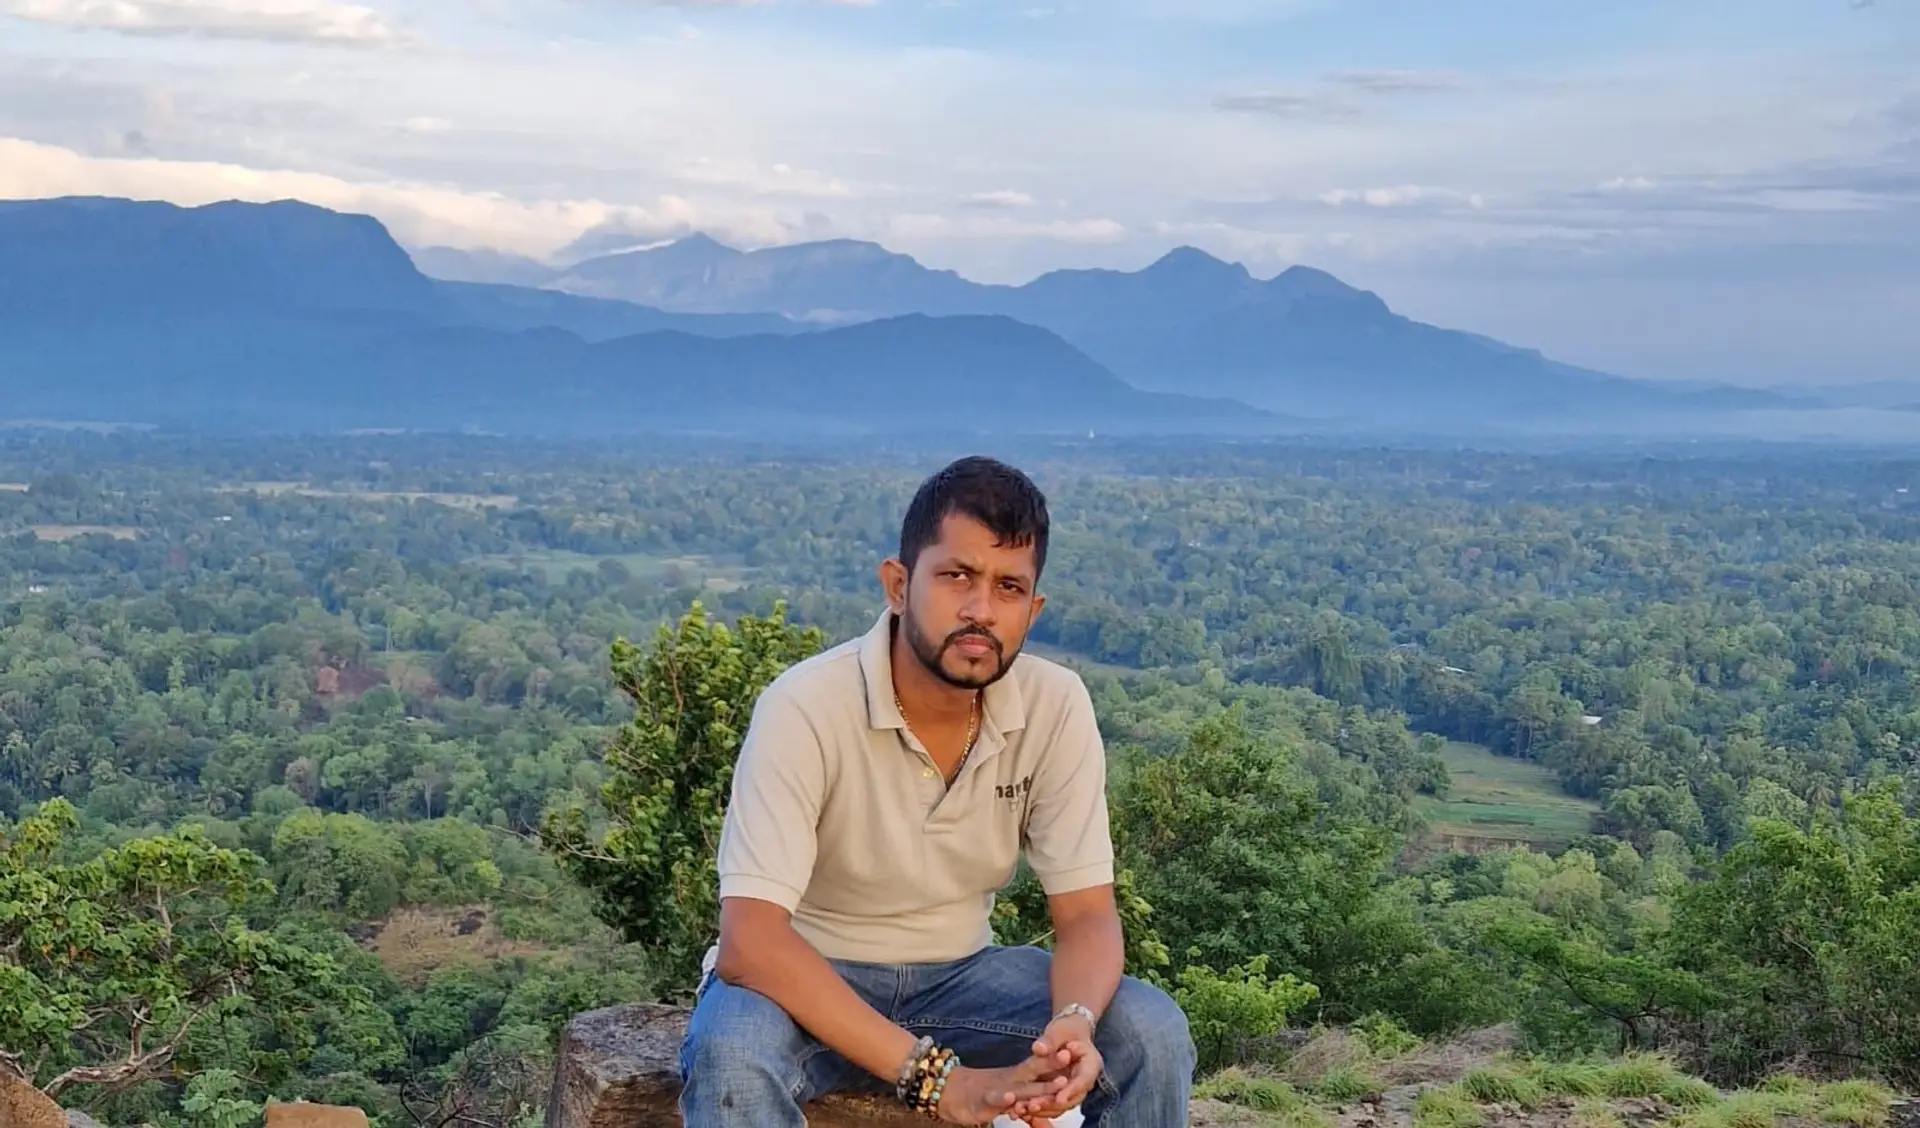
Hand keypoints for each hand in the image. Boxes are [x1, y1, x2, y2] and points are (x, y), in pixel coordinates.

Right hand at [935, 1060, 1071, 1125]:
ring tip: (1059, 1082)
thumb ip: (1029, 1102)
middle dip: (1054, 1064)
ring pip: (1022, 1088)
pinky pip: (994, 1100)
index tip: (1076, 1048)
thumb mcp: (1010, 1096)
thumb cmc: (983, 1092)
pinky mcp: (984, 1100)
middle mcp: (1011, 1079)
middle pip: (1035, 1070)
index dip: (1057, 1057)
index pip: (1040, 1063)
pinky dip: (1003, 1099)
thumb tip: (1049, 1114)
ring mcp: (999, 1089)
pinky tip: (1011, 1099)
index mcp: (1018, 1075)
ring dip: (1041, 1086)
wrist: (950, 1090)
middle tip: (1071, 1054)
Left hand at [1004, 1015, 1101, 1125]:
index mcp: (1091, 1064)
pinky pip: (1052, 1104)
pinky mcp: (1061, 1092)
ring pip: (1061, 1105)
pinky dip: (1038, 1108)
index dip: (1071, 1091)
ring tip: (1023, 1109)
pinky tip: (1022, 1109)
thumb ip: (1050, 1040)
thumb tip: (1038, 1048)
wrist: (1067, 1033)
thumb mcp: (1059, 1031)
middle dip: (1052, 1103)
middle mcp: (1085, 1081)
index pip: (1083, 1081)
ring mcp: (1073, 1089)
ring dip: (1043, 1109)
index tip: (1058, 1098)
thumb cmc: (1067, 1030)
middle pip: (1072, 1098)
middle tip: (1033, 1106)